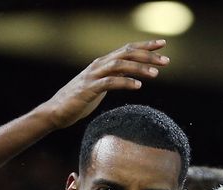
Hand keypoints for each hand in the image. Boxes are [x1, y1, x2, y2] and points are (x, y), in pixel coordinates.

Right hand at [41, 40, 169, 129]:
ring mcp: (93, 76)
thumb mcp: (100, 86)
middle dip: (148, 56)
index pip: (127, 49)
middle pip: (126, 54)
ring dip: (139, 68)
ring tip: (156, 74)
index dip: (145, 46)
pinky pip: (110, 82)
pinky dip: (125, 82)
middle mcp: (98, 65)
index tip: (163, 44)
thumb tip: (131, 75)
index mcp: (102, 63)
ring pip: (120, 65)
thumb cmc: (79, 100)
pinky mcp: (89, 89)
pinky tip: (138, 86)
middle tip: (166, 60)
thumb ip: (114, 77)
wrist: (56, 112)